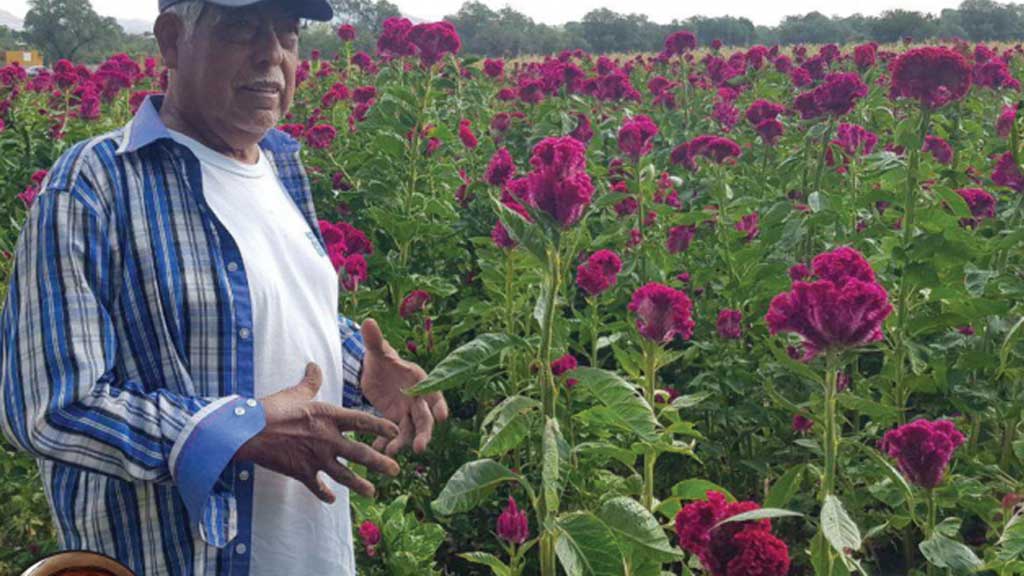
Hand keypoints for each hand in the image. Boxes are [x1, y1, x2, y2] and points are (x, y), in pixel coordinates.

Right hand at [235, 363, 400, 502]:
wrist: (250, 431)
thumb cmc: (273, 409)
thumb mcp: (296, 392)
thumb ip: (310, 382)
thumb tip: (314, 366)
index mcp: (330, 417)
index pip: (362, 422)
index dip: (381, 426)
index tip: (395, 431)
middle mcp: (328, 439)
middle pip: (361, 454)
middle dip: (380, 463)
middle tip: (395, 470)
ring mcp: (316, 458)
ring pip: (344, 475)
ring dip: (359, 485)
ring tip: (372, 492)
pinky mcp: (302, 472)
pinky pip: (317, 486)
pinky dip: (324, 494)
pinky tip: (331, 500)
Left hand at [359, 318, 448, 455]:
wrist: (374, 371)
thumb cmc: (382, 358)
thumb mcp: (377, 351)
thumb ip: (374, 340)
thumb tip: (368, 321)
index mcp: (420, 380)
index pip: (434, 394)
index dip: (439, 405)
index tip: (442, 417)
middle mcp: (417, 399)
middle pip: (425, 418)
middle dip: (424, 433)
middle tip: (420, 448)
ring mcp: (407, 412)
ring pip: (411, 430)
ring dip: (404, 442)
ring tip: (392, 452)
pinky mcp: (394, 420)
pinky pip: (393, 433)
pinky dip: (386, 441)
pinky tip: (378, 449)